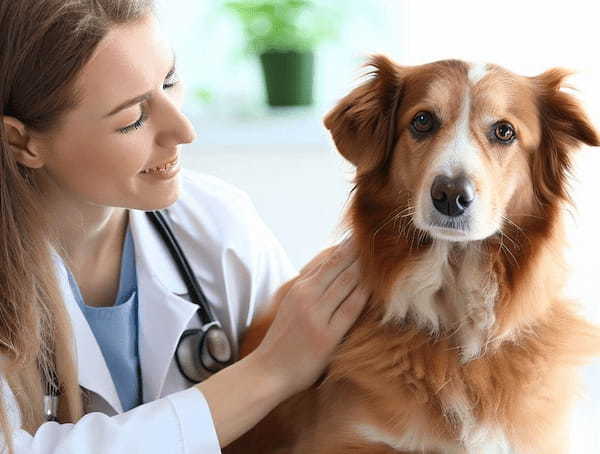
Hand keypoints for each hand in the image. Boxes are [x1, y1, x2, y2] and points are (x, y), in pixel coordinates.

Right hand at [252, 238, 369, 396]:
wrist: (268, 370)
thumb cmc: (283, 340)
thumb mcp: (290, 306)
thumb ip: (309, 289)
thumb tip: (329, 270)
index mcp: (298, 288)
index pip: (327, 260)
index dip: (347, 247)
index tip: (361, 236)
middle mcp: (306, 296)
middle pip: (338, 266)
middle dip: (358, 251)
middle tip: (376, 238)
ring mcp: (316, 315)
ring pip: (346, 283)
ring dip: (364, 268)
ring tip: (380, 256)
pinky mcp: (326, 336)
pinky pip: (350, 309)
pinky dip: (364, 294)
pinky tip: (376, 286)